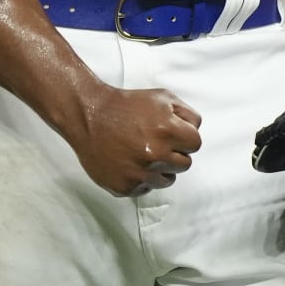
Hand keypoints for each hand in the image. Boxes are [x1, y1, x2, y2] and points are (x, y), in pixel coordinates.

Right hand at [62, 84, 202, 196]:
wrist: (89, 116)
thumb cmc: (125, 105)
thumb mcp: (162, 97)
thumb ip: (186, 114)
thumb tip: (195, 131)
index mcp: (167, 131)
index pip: (195, 144)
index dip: (184, 137)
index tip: (172, 133)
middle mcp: (156, 155)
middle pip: (185, 164)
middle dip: (174, 153)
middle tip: (155, 142)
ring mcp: (140, 174)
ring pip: (167, 179)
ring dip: (160, 168)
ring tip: (142, 151)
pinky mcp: (126, 187)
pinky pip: (146, 188)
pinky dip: (141, 177)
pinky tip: (129, 161)